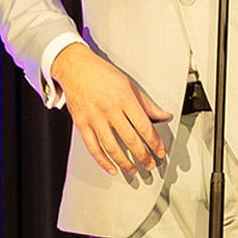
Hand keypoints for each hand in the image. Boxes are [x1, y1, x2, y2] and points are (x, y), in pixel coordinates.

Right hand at [50, 43, 171, 175]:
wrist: (74, 67)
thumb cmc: (101, 73)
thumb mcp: (128, 84)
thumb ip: (146, 103)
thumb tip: (163, 115)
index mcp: (124, 98)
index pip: (144, 126)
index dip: (155, 143)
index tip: (160, 151)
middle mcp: (109, 109)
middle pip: (130, 139)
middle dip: (143, 156)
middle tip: (150, 165)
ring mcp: (94, 118)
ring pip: (112, 147)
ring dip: (125, 163)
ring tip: (133, 170)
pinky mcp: (81, 123)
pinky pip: (93, 147)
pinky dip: (102, 161)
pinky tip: (111, 168)